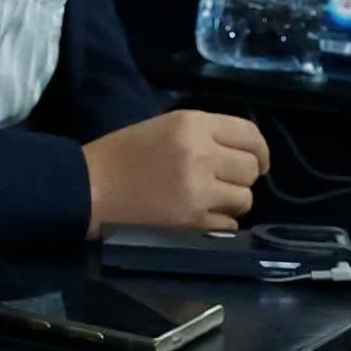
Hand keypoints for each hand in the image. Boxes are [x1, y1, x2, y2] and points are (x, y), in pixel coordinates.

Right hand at [83, 109, 269, 233]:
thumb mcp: (165, 126)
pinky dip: (219, 224)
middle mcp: (201, 154)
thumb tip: (244, 153)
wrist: (89, 188)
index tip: (258, 162)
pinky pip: (229, 226)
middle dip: (242, 177)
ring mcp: (198, 191)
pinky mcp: (192, 223)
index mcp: (193, 124)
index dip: (260, 150)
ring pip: (245, 199)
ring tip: (208, 201)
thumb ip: (205, 134)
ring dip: (231, 202)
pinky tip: (199, 218)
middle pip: (251, 168)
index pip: (250, 134)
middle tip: (223, 182)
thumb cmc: (123, 154)